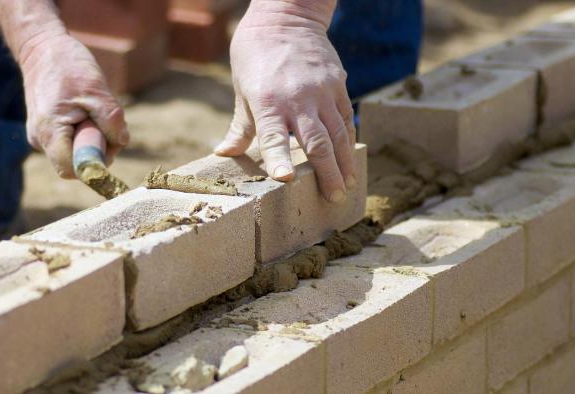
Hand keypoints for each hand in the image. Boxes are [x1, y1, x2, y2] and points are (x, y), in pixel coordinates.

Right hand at [18, 33, 127, 178]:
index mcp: (49, 132)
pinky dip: (84, 130)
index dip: (95, 163)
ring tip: (93, 109)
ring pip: (75, 152)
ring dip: (93, 137)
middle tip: (105, 121)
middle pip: (75, 163)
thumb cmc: (67, 65)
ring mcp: (41, 136)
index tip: (110, 143)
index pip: (72, 169)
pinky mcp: (47, 131)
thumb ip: (111, 120)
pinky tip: (85, 110)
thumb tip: (121, 142)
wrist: (42, 48)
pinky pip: (71, 141)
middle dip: (98, 148)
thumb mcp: (96, 89)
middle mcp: (40, 140)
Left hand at [215, 1, 355, 202]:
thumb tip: (224, 154)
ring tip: (346, 186)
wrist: (285, 18)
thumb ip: (240, 127)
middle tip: (332, 198)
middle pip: (317, 142)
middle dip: (326, 173)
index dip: (279, 158)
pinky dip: (349, 140)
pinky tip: (349, 159)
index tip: (286, 180)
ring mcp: (322, 91)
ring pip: (338, 134)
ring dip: (344, 163)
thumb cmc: (255, 56)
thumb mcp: (241, 90)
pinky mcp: (338, 84)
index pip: (274, 136)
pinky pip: (346, 118)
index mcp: (268, 101)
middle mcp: (298, 98)